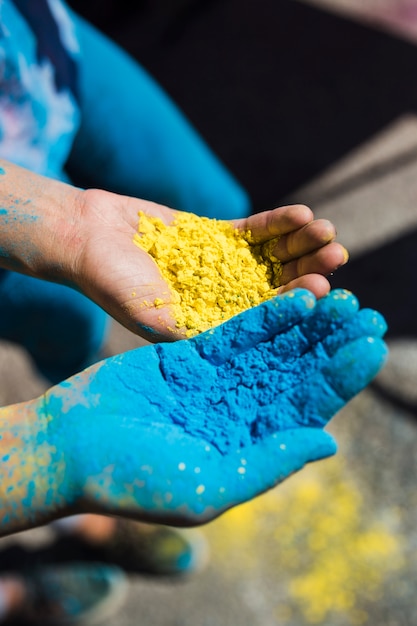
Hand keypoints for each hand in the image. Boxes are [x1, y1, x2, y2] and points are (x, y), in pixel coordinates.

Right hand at [0, 161, 346, 341]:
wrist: (88, 238)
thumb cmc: (112, 285)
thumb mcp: (154, 318)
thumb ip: (195, 332)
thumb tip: (244, 349)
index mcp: (215, 324)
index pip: (265, 318)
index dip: (295, 304)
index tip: (323, 292)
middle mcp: (225, 298)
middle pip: (278, 285)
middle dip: (309, 270)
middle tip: (338, 257)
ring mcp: (223, 265)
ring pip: (272, 256)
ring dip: (300, 244)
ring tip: (326, 231)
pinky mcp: (215, 235)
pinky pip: (254, 229)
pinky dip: (277, 222)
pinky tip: (301, 214)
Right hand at [39, 289, 385, 526]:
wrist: (72, 446)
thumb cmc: (133, 480)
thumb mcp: (208, 485)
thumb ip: (268, 463)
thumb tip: (328, 443)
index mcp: (248, 447)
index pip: (306, 410)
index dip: (340, 379)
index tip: (371, 348)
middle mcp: (238, 412)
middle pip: (296, 374)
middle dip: (331, 345)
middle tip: (366, 315)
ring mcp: (216, 381)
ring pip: (272, 348)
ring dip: (306, 324)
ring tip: (340, 296)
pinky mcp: (189, 354)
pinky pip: (234, 332)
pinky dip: (265, 316)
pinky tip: (295, 297)